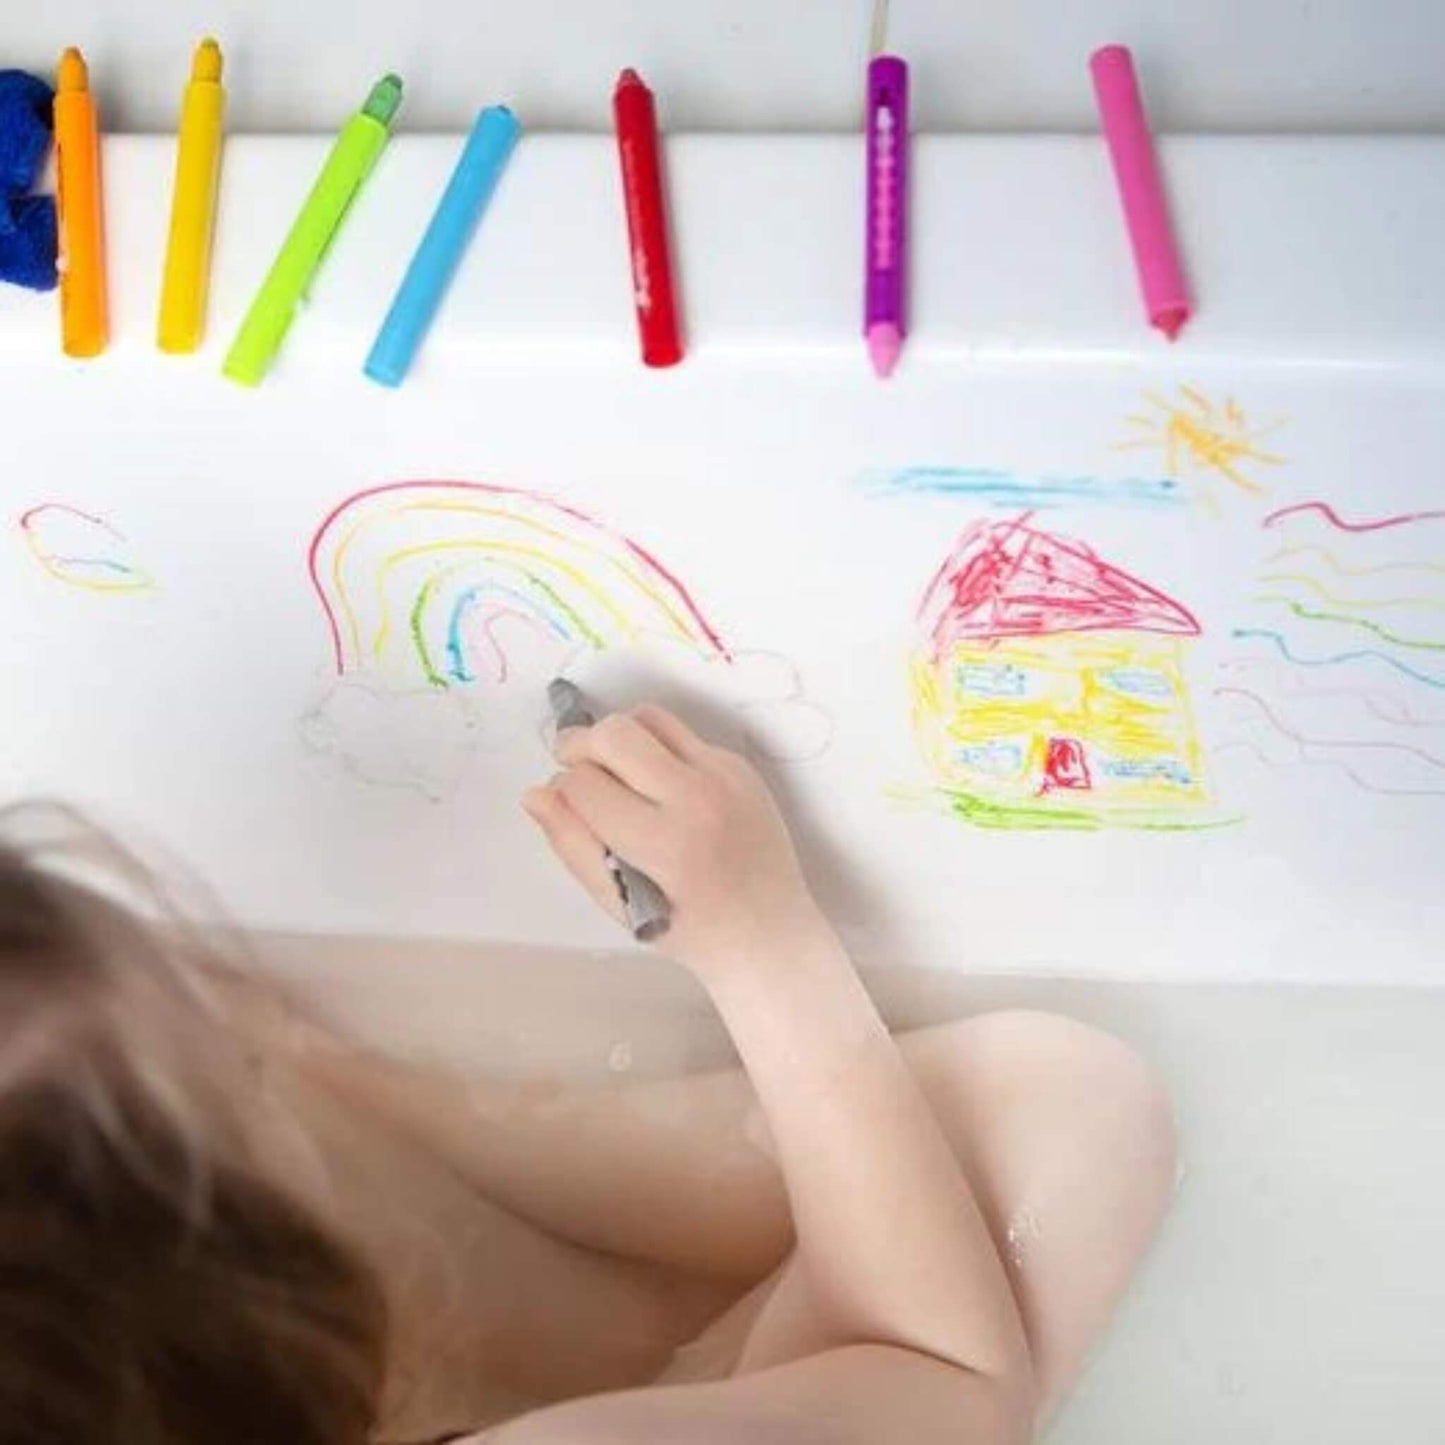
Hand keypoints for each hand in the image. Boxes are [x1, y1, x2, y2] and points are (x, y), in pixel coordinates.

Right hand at [522, 705, 824, 978]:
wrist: (769, 932)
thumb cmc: (690, 930)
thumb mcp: (620, 903)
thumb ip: (573, 846)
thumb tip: (536, 795)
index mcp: (664, 844)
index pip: (584, 785)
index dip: (562, 791)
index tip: (566, 804)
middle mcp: (698, 800)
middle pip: (614, 733)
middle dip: (580, 744)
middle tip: (572, 764)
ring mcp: (724, 777)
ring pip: (648, 717)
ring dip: (619, 736)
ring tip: (612, 768)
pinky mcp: (740, 766)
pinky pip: (683, 734)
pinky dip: (657, 749)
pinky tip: (656, 784)